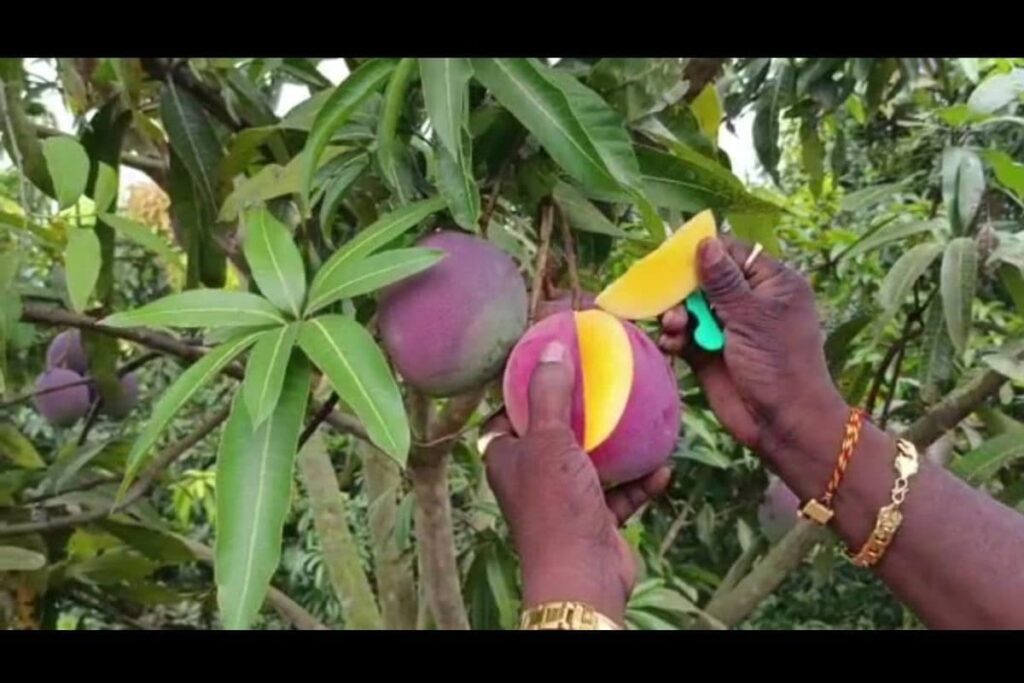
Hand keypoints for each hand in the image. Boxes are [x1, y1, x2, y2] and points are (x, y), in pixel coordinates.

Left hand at [484, 340, 670, 623]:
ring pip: (592, 463)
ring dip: (617, 446)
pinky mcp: (596, 520)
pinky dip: (640, 482)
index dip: (524, 389)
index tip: (551, 364)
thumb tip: (552, 348)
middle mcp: (533, 477)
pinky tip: (663, 465)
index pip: (508, 414)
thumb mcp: (548, 440)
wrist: (581, 576)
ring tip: (641, 418)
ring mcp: (566, 500)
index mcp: (508, 457)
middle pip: (554, 434)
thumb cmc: (555, 505)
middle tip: (602, 381)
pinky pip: (621, 493)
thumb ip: (549, 393)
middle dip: (578, 412)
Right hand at [658, 236, 849, 488]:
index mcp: (772, 284)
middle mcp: (748, 302)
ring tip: (673, 326)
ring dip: (676, 315)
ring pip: (690, 308)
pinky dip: (674, 337)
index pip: (733, 253)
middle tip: (668, 298)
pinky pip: (684, 335)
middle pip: (705, 279)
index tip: (675, 257)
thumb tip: (704, 242)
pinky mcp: (708, 353)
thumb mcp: (751, 317)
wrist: (782, 423)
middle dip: (684, 289)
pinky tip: (671, 344)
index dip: (704, 253)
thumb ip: (723, 281)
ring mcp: (727, 328)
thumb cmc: (779, 364)